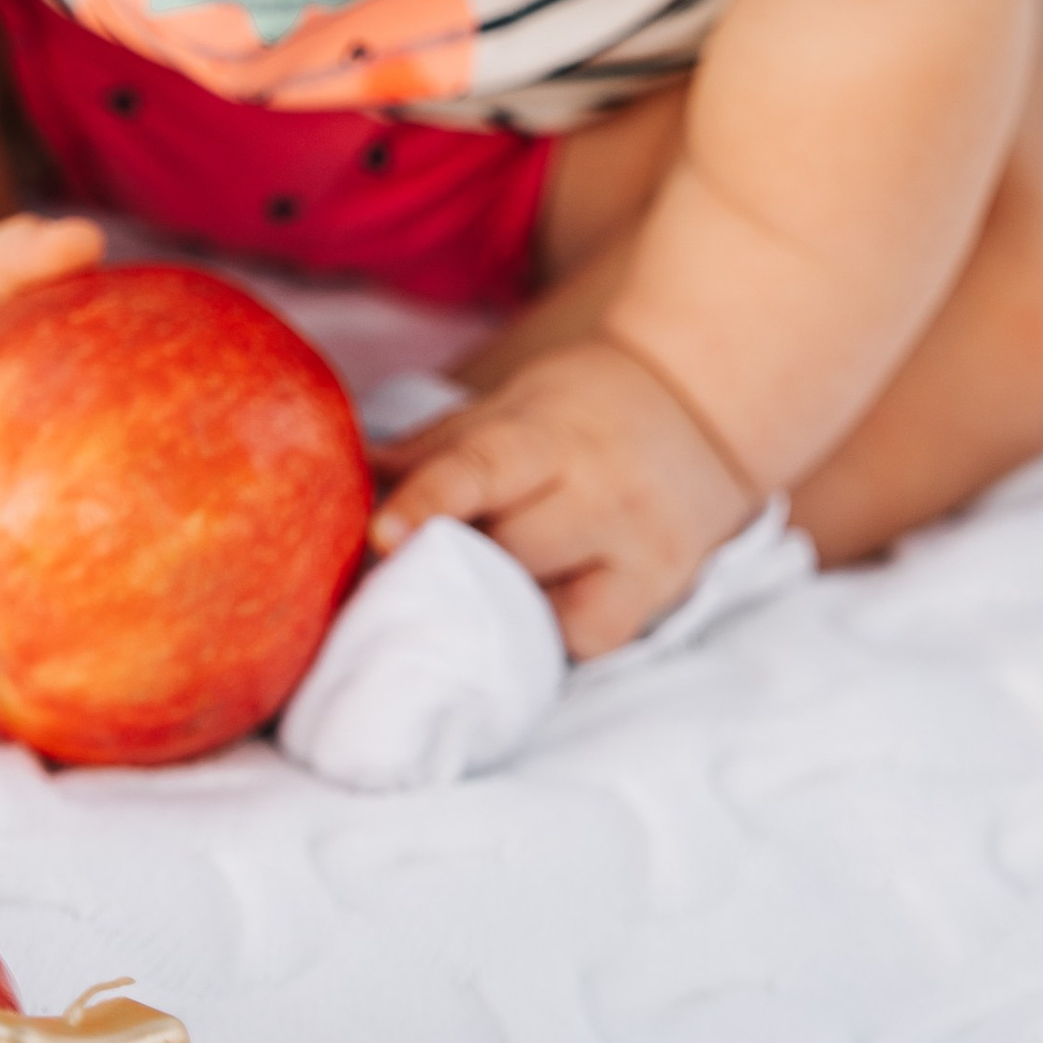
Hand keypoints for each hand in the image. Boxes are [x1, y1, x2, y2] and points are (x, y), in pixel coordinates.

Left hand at [368, 335, 754, 659]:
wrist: (702, 403)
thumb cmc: (578, 408)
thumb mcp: (508, 407)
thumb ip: (433, 450)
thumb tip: (340, 479)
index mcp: (548, 433)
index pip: (481, 468)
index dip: (428, 502)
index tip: (380, 534)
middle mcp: (599, 490)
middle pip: (505, 551)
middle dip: (445, 566)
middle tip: (400, 577)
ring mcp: (636, 547)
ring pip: (540, 602)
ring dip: (489, 603)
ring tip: (462, 594)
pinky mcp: (659, 591)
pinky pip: (585, 638)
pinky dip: (547, 632)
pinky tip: (532, 610)